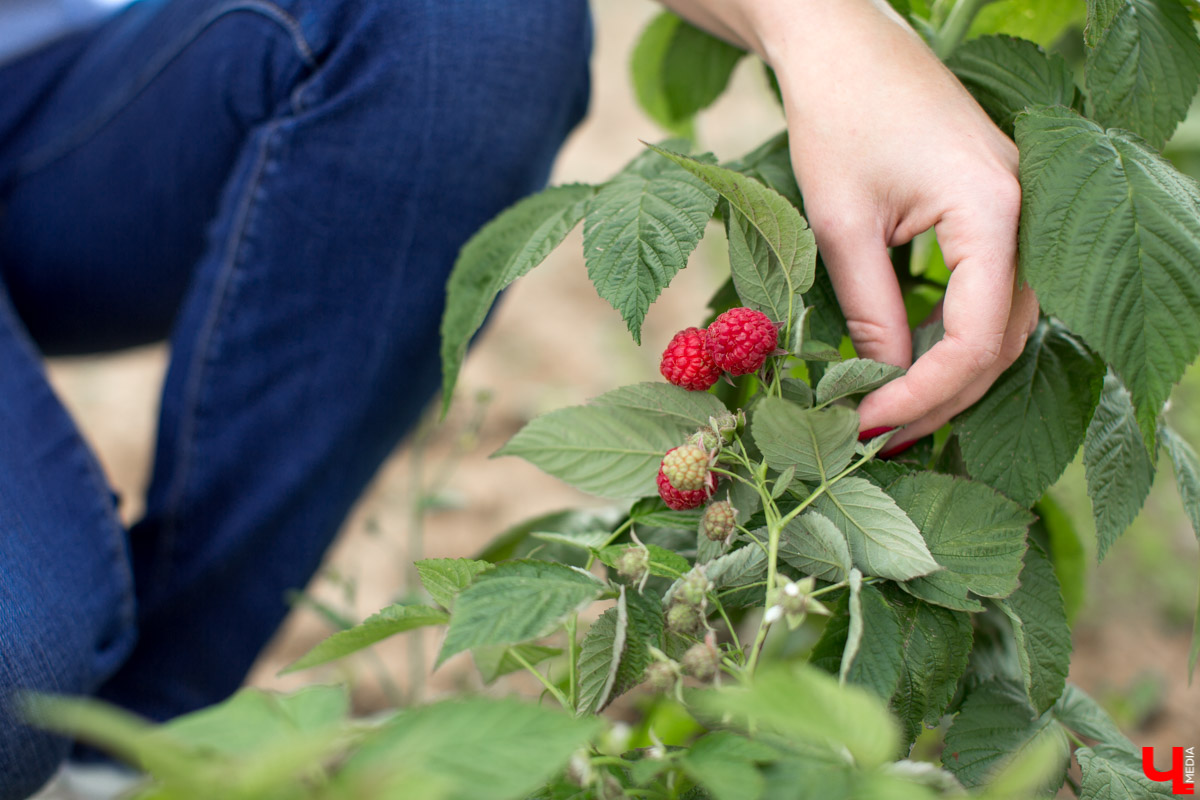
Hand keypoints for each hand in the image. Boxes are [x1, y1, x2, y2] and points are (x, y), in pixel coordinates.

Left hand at [764, 1, 1037, 448]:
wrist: (844, 44)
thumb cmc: (837, 116)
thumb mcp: (842, 225)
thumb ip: (869, 310)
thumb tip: (878, 387)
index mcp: (997, 212)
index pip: (977, 338)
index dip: (922, 394)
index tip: (867, 425)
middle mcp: (1026, 213)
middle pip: (1001, 340)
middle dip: (940, 398)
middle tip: (878, 438)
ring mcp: (1018, 211)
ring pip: (1001, 323)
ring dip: (948, 375)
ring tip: (891, 415)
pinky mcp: (995, 211)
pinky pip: (988, 293)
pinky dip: (952, 336)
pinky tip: (909, 365)